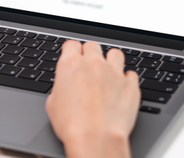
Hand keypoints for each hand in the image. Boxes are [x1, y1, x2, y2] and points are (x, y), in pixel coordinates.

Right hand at [46, 41, 140, 157]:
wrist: (96, 138)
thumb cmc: (72, 125)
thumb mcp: (53, 104)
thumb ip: (61, 87)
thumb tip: (64, 88)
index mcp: (71, 64)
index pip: (72, 44)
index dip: (71, 52)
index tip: (73, 57)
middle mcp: (93, 64)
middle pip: (92, 46)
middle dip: (89, 54)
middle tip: (88, 68)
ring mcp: (114, 72)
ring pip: (115, 53)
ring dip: (110, 61)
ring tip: (108, 74)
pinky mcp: (130, 85)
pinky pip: (131, 74)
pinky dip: (126, 80)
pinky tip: (121, 89)